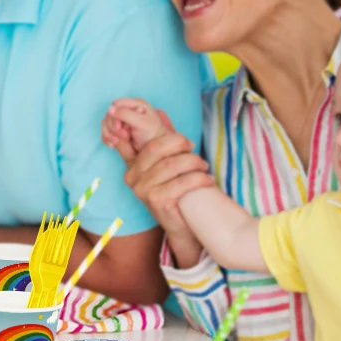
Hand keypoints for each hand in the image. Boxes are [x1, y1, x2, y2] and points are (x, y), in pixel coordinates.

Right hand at [102, 99, 174, 162]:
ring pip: (105, 123)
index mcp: (135, 104)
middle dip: (113, 127)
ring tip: (117, 142)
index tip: (119, 127)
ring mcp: (121, 121)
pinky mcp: (116, 131)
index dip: (115, 115)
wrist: (156, 151)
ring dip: (109, 134)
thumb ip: (127, 114)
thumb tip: (110, 109)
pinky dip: (107, 138)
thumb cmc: (153, 135)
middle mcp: (127, 111)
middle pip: (109, 115)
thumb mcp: (142, 123)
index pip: (116, 104)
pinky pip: (105, 132)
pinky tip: (113, 145)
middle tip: (125, 136)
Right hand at [122, 130, 215, 265]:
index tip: (183, 141)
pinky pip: (181, 182)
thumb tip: (160, 112)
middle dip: (181, 144)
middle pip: (157, 147)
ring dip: (194, 163)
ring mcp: (143, 190)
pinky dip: (199, 179)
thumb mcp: (168, 164)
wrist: (184, 227)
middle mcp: (132, 177)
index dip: (155, 133)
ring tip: (204, 167)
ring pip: (172, 164)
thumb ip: (162, 140)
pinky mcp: (157, 201)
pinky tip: (208, 180)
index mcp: (132, 165)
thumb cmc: (177, 192)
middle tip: (195, 150)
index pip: (140, 140)